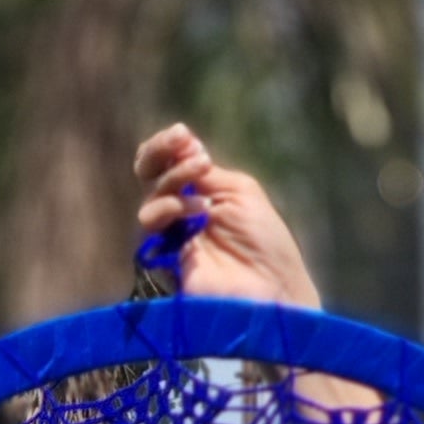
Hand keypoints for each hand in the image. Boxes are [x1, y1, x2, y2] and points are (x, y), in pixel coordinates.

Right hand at [132, 121, 321, 307]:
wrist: (274, 289)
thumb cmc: (267, 244)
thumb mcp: (242, 193)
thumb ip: (209, 173)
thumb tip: (184, 143)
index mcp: (202, 193)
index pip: (169, 162)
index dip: (168, 145)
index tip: (182, 134)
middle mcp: (182, 212)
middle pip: (149, 175)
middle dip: (159, 154)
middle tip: (183, 147)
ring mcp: (173, 236)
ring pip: (151, 198)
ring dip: (173, 182)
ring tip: (205, 194)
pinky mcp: (166, 259)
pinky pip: (151, 225)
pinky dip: (169, 208)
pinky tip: (197, 210)